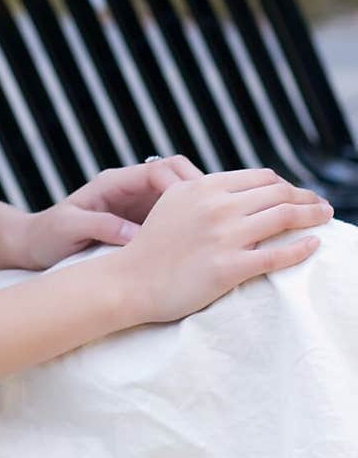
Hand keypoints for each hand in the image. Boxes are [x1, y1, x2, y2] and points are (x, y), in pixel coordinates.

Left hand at [22, 156, 204, 269]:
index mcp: (114, 183)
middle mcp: (130, 189)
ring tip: (219, 230)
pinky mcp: (142, 225)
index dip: (180, 184)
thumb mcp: (68, 228)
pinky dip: (189, 226)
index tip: (195, 206)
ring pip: (180, 196)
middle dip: (200, 190)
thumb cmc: (47, 236)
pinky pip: (173, 218)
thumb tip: (135, 234)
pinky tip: (202, 245)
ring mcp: (138, 206)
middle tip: (219, 215)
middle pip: (177, 176)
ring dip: (198, 208)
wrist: (33, 248)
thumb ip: (99, 226)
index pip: (158, 170)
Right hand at [112, 167, 333, 323]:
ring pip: (283, 217)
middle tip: (322, 206)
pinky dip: (301, 248)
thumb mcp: (175, 201)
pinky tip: (313, 244)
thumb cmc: (153, 244)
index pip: (261, 177)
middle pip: (278, 193)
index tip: (297, 194)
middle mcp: (217, 205)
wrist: (131, 279)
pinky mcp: (229, 268)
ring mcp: (224, 236)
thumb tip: (238, 189)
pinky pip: (277, 255)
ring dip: (312, 215)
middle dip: (307, 197)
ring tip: (325, 218)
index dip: (286, 184)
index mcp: (204, 186)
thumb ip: (205, 190)